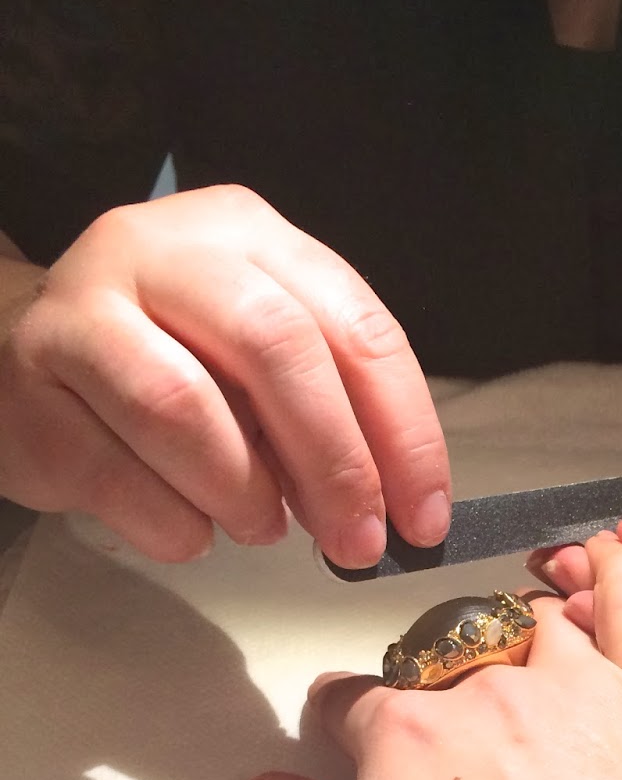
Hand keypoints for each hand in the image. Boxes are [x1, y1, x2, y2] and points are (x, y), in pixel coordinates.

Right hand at [0, 186, 448, 567]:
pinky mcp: (29, 384)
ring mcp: (82, 311)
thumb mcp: (261, 360)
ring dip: (243, 494)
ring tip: (260, 526)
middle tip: (357, 544)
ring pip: (184, 409)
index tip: (423, 516)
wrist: (22, 350)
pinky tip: (190, 529)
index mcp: (247, 234)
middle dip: (335, 463)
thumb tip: (394, 506)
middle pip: (275, 347)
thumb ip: (329, 408)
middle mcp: (161, 250)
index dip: (404, 431)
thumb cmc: (172, 359)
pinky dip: (173, 526)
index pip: (356, 325)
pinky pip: (116, 475)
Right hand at [242, 535, 621, 779]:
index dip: (344, 717)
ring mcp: (571, 687)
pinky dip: (619, 568)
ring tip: (520, 669)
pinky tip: (604, 555)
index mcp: (403, 737)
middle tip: (454, 750)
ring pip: (531, 624)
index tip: (347, 732)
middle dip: (433, 685)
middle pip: (442, 658)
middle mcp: (482, 692)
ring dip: (516, 633)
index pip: (353, 700)